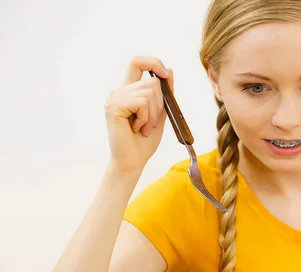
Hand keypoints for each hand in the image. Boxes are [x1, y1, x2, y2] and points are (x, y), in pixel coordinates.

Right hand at [104, 56, 173, 173]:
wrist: (132, 162)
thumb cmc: (144, 142)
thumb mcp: (159, 114)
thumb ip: (164, 95)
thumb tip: (170, 71)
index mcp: (128, 91)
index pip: (137, 62)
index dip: (154, 63)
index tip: (166, 75)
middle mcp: (119, 91)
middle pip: (151, 81)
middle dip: (160, 104)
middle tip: (150, 123)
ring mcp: (114, 98)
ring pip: (149, 92)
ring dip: (153, 114)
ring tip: (144, 128)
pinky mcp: (114, 107)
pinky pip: (142, 103)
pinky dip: (146, 118)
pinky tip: (137, 129)